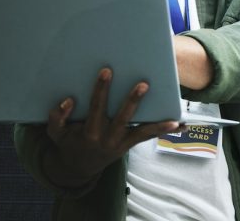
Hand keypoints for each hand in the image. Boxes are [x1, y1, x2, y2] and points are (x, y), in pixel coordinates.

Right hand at [44, 68, 181, 186]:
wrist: (78, 168)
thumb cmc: (68, 143)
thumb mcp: (56, 133)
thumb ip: (57, 117)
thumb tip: (68, 101)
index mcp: (90, 132)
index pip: (97, 107)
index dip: (101, 89)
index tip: (107, 71)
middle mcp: (108, 138)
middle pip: (123, 117)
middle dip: (133, 101)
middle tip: (143, 84)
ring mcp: (121, 143)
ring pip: (142, 132)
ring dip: (158, 125)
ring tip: (175, 119)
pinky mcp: (129, 145)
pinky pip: (148, 138)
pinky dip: (164, 132)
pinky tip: (183, 126)